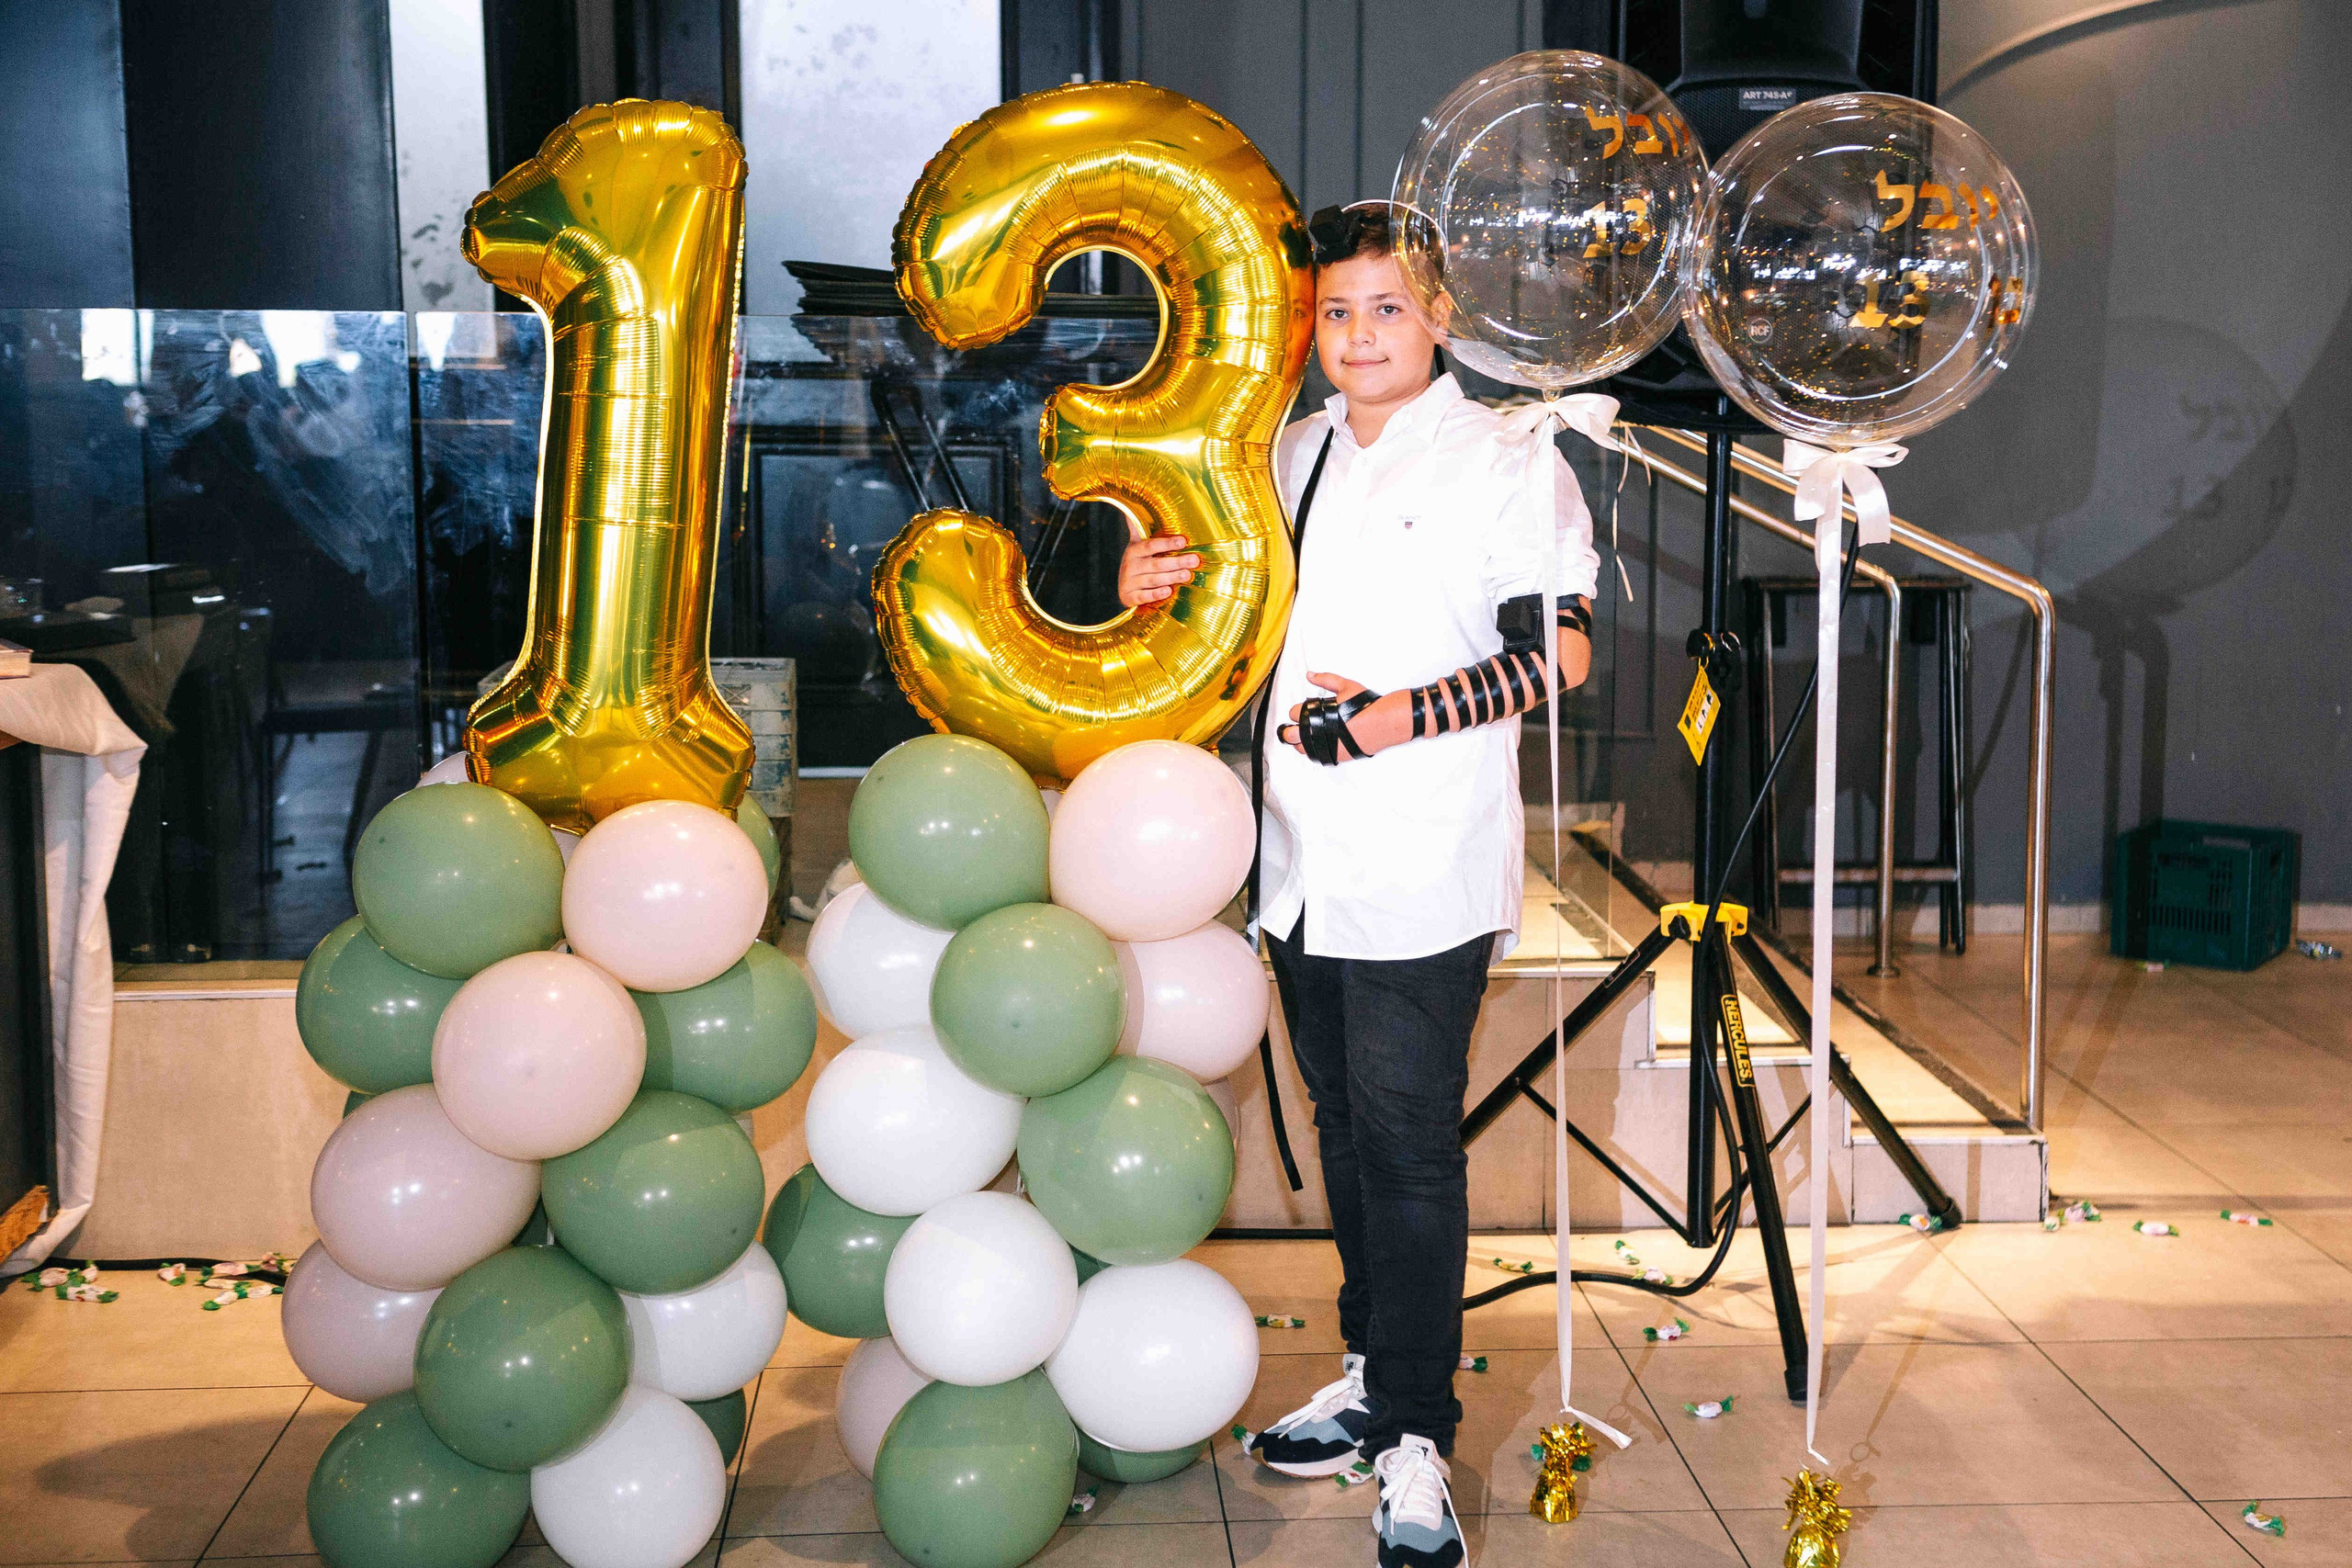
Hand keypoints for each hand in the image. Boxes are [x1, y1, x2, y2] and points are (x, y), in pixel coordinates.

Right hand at [1118, 534, 1200, 607]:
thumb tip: (1131, 506)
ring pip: (1153, 579)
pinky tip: (1168, 591)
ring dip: (1171, 577)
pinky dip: (1155, 594)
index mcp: (1134, 551)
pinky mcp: (1130, 598)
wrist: (1120, 590)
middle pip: (1156, 563)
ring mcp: (1130, 582)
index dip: (1167, 543)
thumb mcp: (1135, 547)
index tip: (1184, 541)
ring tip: (1187, 575)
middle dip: (1176, 562)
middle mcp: (1130, 566)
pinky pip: (1144, 596)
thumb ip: (1137, 530)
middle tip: (1194, 560)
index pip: (1151, 545)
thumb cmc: (1135, 565)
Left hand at [1278, 672, 1408, 757]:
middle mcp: (1317, 733)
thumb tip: (1311, 675)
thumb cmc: (1365, 706)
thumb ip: (1326, 680)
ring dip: (1301, 743)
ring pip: (1302, 749)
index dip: (1296, 712)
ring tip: (1307, 736)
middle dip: (1290, 732)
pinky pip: (1316, 757)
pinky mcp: (1335, 756)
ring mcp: (1325, 746)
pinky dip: (1315, 751)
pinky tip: (1319, 744)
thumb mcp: (1344, 687)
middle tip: (1294, 729)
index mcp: (1315, 714)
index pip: (1294, 714)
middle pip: (1291, 736)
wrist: (1382, 723)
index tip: (1300, 712)